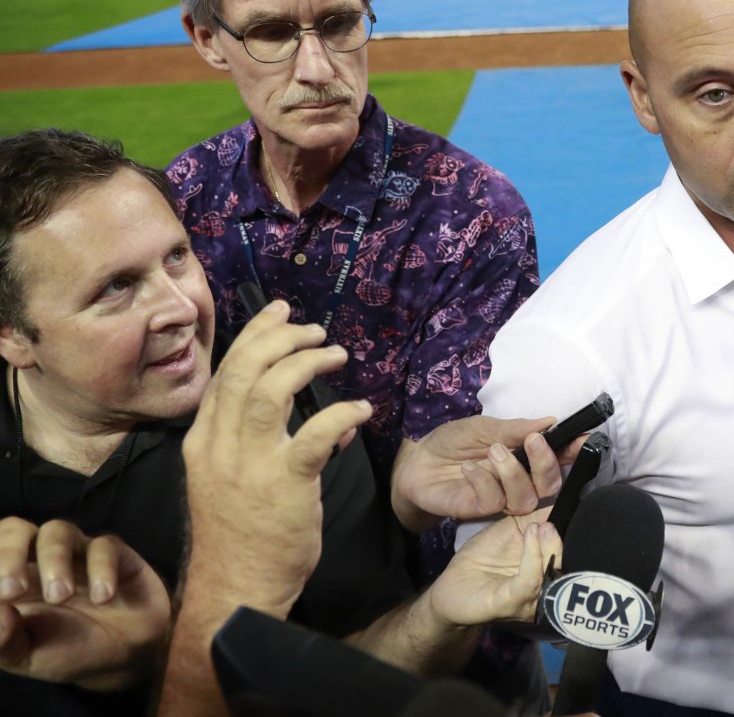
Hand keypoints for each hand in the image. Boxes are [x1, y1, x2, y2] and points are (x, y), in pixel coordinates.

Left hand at [0, 519, 168, 690]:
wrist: (127, 656)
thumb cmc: (69, 652)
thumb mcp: (26, 657)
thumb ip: (2, 640)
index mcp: (12, 579)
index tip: (1, 596)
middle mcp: (40, 560)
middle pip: (16, 529)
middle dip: (8, 553)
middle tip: (12, 590)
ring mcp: (78, 554)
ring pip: (57, 530)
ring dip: (54, 560)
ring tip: (60, 597)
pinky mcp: (116, 555)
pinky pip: (104, 546)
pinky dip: (101, 569)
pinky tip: (103, 598)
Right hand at [181, 300, 373, 611]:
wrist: (236, 587)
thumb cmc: (242, 535)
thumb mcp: (234, 479)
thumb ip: (269, 443)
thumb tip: (327, 418)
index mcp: (203, 441)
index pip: (226, 373)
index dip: (254, 336)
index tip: (281, 315)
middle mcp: (219, 445)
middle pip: (245, 370)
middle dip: (281, 338)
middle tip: (314, 330)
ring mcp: (250, 464)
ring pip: (271, 390)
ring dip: (307, 363)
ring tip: (337, 355)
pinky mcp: (284, 484)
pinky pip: (315, 434)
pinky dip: (340, 414)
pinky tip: (360, 411)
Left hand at [392, 416, 581, 531]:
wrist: (416, 461)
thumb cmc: (452, 442)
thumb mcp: (484, 427)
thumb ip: (515, 429)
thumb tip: (550, 421)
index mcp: (526, 458)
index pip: (558, 458)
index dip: (574, 451)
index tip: (585, 439)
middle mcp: (519, 481)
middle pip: (550, 485)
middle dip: (547, 463)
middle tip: (533, 441)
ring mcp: (500, 499)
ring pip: (526, 498)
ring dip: (513, 472)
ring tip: (494, 451)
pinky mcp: (478, 511)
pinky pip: (494, 502)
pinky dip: (485, 481)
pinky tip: (469, 468)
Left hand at [426, 510, 560, 626]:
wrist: (451, 586)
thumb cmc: (482, 559)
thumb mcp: (511, 531)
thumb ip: (534, 518)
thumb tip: (559, 501)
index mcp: (547, 572)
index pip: (570, 555)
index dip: (571, 532)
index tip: (568, 511)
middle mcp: (545, 590)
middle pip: (565, 565)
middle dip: (560, 541)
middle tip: (551, 522)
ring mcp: (531, 599)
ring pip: (551, 573)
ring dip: (548, 546)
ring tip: (542, 527)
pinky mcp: (512, 603)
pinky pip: (529, 579)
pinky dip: (532, 555)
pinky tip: (530, 534)